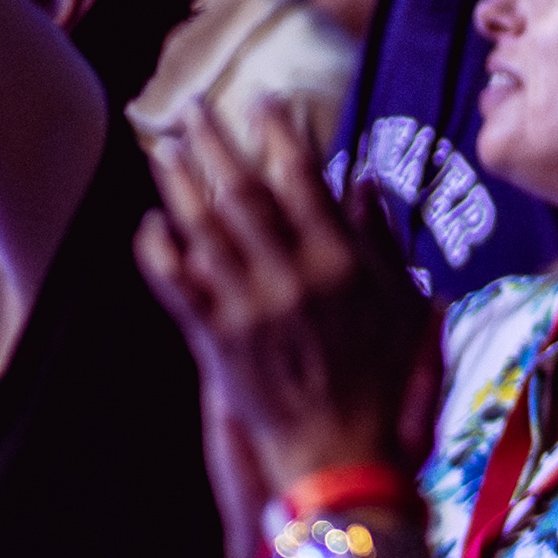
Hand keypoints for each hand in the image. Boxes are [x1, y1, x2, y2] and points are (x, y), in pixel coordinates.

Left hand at [135, 101, 438, 498]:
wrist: (344, 456)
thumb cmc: (387, 380)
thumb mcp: (405, 304)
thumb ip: (380, 241)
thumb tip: (363, 181)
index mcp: (342, 264)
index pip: (303, 179)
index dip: (279, 134)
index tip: (265, 100)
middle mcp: (292, 279)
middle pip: (242, 193)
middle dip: (215, 144)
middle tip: (192, 106)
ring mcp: (249, 310)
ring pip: (202, 230)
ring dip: (178, 183)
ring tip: (164, 147)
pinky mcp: (216, 341)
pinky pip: (176, 285)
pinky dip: (159, 251)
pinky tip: (151, 223)